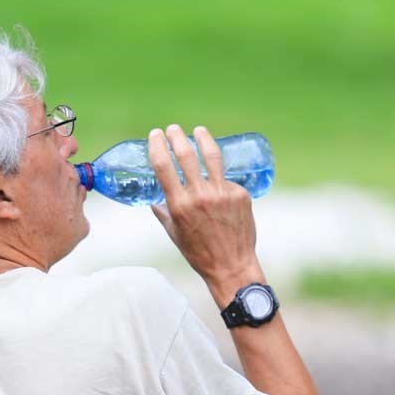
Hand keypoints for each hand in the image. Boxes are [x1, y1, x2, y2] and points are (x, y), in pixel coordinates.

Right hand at [148, 124, 262, 291]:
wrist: (231, 266)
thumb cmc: (199, 253)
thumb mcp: (174, 233)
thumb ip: (163, 213)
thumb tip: (154, 200)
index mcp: (179, 204)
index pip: (164, 165)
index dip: (157, 145)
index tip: (155, 134)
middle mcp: (200, 195)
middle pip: (186, 154)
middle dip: (177, 137)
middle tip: (173, 129)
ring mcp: (222, 193)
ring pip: (212, 156)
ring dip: (203, 139)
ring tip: (199, 131)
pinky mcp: (240, 194)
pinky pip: (226, 180)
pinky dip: (219, 178)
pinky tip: (218, 183)